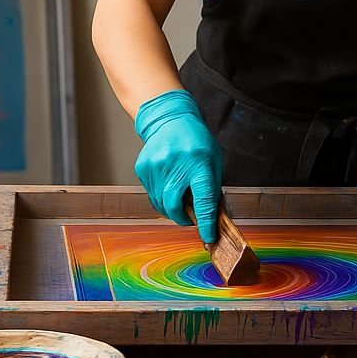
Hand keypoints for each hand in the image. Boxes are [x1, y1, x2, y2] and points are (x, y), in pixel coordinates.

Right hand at [134, 90, 222, 243]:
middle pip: (175, 205)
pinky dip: (160, 196)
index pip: (203, 200)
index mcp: (199, 163)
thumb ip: (211, 188)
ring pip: (161, 202)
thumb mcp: (213, 161)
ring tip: (178, 197)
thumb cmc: (196, 142)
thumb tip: (210, 218)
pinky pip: (151, 193)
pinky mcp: (143, 168)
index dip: (206, 222)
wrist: (170, 120)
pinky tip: (167, 184)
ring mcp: (156, 165)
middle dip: (182, 218)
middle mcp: (175, 164)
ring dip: (171, 207)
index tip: (207, 237)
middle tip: (189, 220)